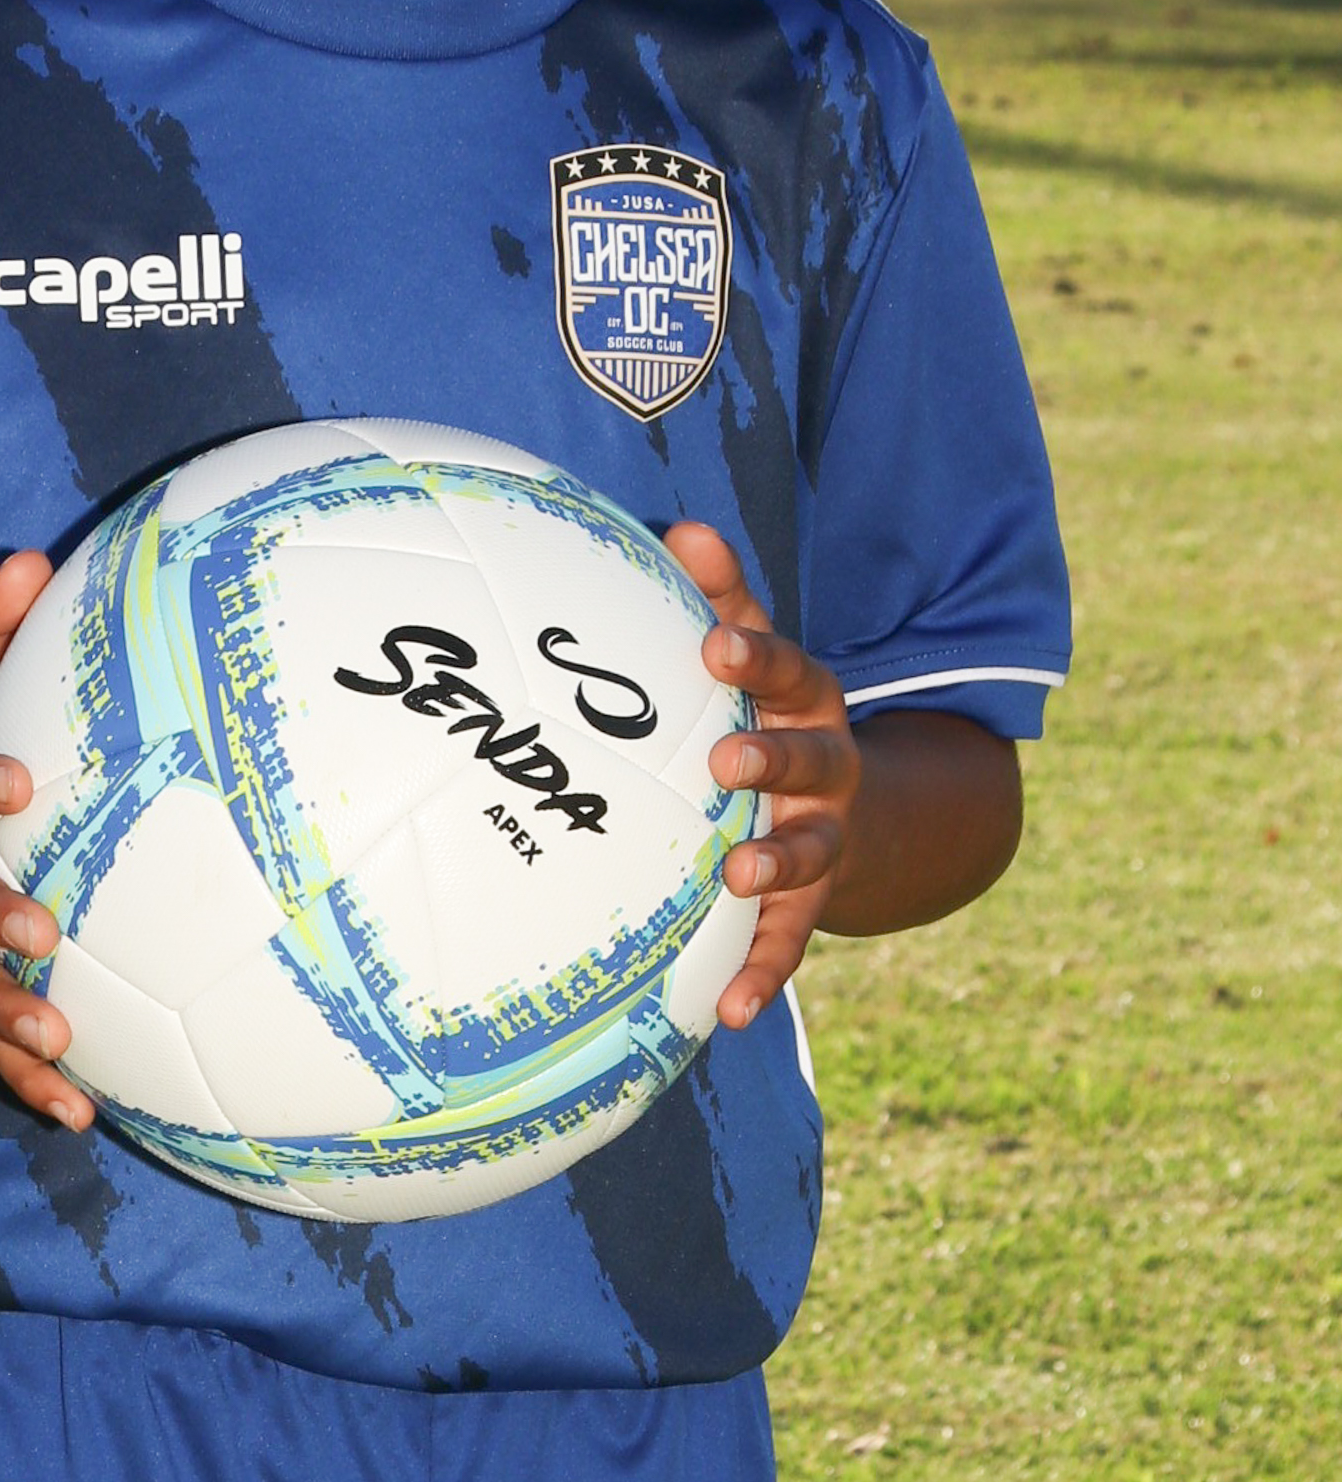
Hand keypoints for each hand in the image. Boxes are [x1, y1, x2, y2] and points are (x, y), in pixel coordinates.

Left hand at [663, 520, 859, 1033]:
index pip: (783, 668)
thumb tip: (679, 526)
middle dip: (772, 758)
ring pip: (809, 850)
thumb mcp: (753, 650)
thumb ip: (720, 597)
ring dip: (776, 863)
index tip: (713, 647)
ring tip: (736, 874)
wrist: (859, 804)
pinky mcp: (812, 902)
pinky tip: (729, 1011)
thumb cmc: (769, 707)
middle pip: (811, 758)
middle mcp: (828, 766)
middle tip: (726, 762)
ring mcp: (825, 836)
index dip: (752, 658)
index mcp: (805, 698)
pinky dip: (761, 975)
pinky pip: (788, 943)